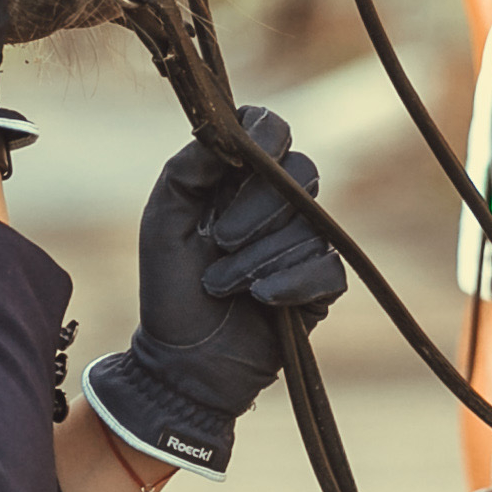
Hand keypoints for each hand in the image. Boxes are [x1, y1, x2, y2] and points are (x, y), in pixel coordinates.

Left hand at [81, 111, 348, 478]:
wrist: (181, 362)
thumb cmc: (169, 287)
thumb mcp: (164, 221)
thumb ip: (188, 169)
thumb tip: (224, 133)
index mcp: (238, 179)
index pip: (271, 129)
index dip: (266, 135)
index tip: (244, 157)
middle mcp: (277, 204)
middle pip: (301, 173)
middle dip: (256, 208)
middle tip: (218, 240)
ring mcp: (304, 244)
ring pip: (311, 226)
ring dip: (258, 257)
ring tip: (221, 285)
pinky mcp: (321, 287)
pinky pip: (326, 268)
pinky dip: (289, 282)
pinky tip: (260, 298)